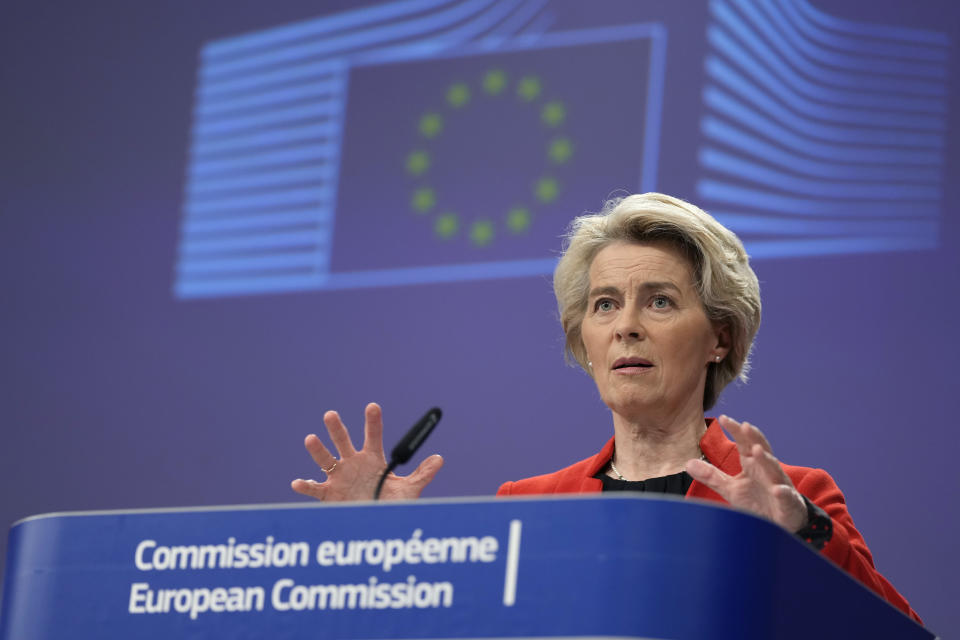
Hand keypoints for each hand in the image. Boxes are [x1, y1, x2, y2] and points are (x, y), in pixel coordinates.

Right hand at [291, 403, 443, 501]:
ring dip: (317, 450)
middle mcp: (353, 464)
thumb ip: (421, 474)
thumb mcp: (408, 490)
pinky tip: (298, 482)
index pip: (372, 436)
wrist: (376, 525)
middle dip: (336, 428)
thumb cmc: (390, 505)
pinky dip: (306, 485)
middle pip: (343, 442)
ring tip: (310, 439)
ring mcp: (339, 478)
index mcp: (372, 459)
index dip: (372, 422)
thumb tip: (439, 459)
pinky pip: (315, 489)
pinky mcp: (329, 494)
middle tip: (330, 414)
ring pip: (325, 460)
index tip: (372, 406)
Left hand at [685, 415, 806, 531]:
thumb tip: (688, 463)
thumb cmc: (756, 502)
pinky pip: (786, 497)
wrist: (778, 524)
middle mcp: (767, 471)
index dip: (736, 430)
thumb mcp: (730, 488)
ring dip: (767, 460)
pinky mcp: (787, 504)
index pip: (744, 443)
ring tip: (757, 450)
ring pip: (774, 470)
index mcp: (753, 464)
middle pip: (762, 449)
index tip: (723, 418)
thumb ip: (711, 475)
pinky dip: (783, 493)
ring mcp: (779, 485)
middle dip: (754, 437)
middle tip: (745, 425)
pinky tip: (777, 490)